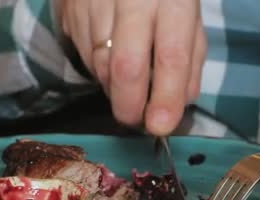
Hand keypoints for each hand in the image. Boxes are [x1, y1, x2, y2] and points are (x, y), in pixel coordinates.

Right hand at [57, 0, 205, 135]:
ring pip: (100, 65)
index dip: (166, 96)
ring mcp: (95, 2)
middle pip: (126, 66)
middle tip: (135, 120)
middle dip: (130, 105)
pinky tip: (109, 57)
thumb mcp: (188, 15)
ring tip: (126, 84)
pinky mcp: (70, 9)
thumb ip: (189, 58)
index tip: (161, 125)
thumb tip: (178, 104)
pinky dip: (99, 68)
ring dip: (113, 88)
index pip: (171, 55)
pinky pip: (83, 53)